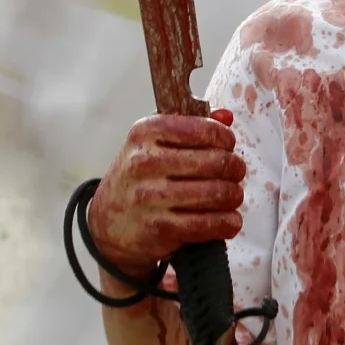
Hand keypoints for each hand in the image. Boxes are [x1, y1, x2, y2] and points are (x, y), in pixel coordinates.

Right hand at [88, 109, 245, 278]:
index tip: (227, 146)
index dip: (225, 138)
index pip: (204, 129)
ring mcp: (150, 197)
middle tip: (235, 172)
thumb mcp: (156, 141)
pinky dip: (228, 223)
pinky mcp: (159, 228)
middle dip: (235, 168)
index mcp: (146, 132)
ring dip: (234, 196)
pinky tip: (230, 220)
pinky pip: (208, 224)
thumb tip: (226, 117)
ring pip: (217, 194)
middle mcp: (144, 162)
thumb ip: (192, 124)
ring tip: (233, 195)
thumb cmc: (142, 174)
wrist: (108, 221)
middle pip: (216, 162)